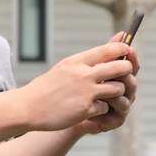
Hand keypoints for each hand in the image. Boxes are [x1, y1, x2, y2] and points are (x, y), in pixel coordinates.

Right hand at [17, 40, 136, 131]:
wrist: (27, 107)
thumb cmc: (47, 87)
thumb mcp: (65, 67)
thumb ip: (87, 60)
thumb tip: (108, 47)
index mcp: (77, 61)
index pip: (109, 50)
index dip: (124, 49)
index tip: (128, 52)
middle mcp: (83, 74)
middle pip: (120, 67)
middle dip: (127, 70)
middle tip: (127, 74)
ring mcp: (86, 92)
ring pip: (118, 88)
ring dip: (117, 93)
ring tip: (108, 95)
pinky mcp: (86, 109)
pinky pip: (106, 107)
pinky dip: (101, 109)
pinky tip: (91, 109)